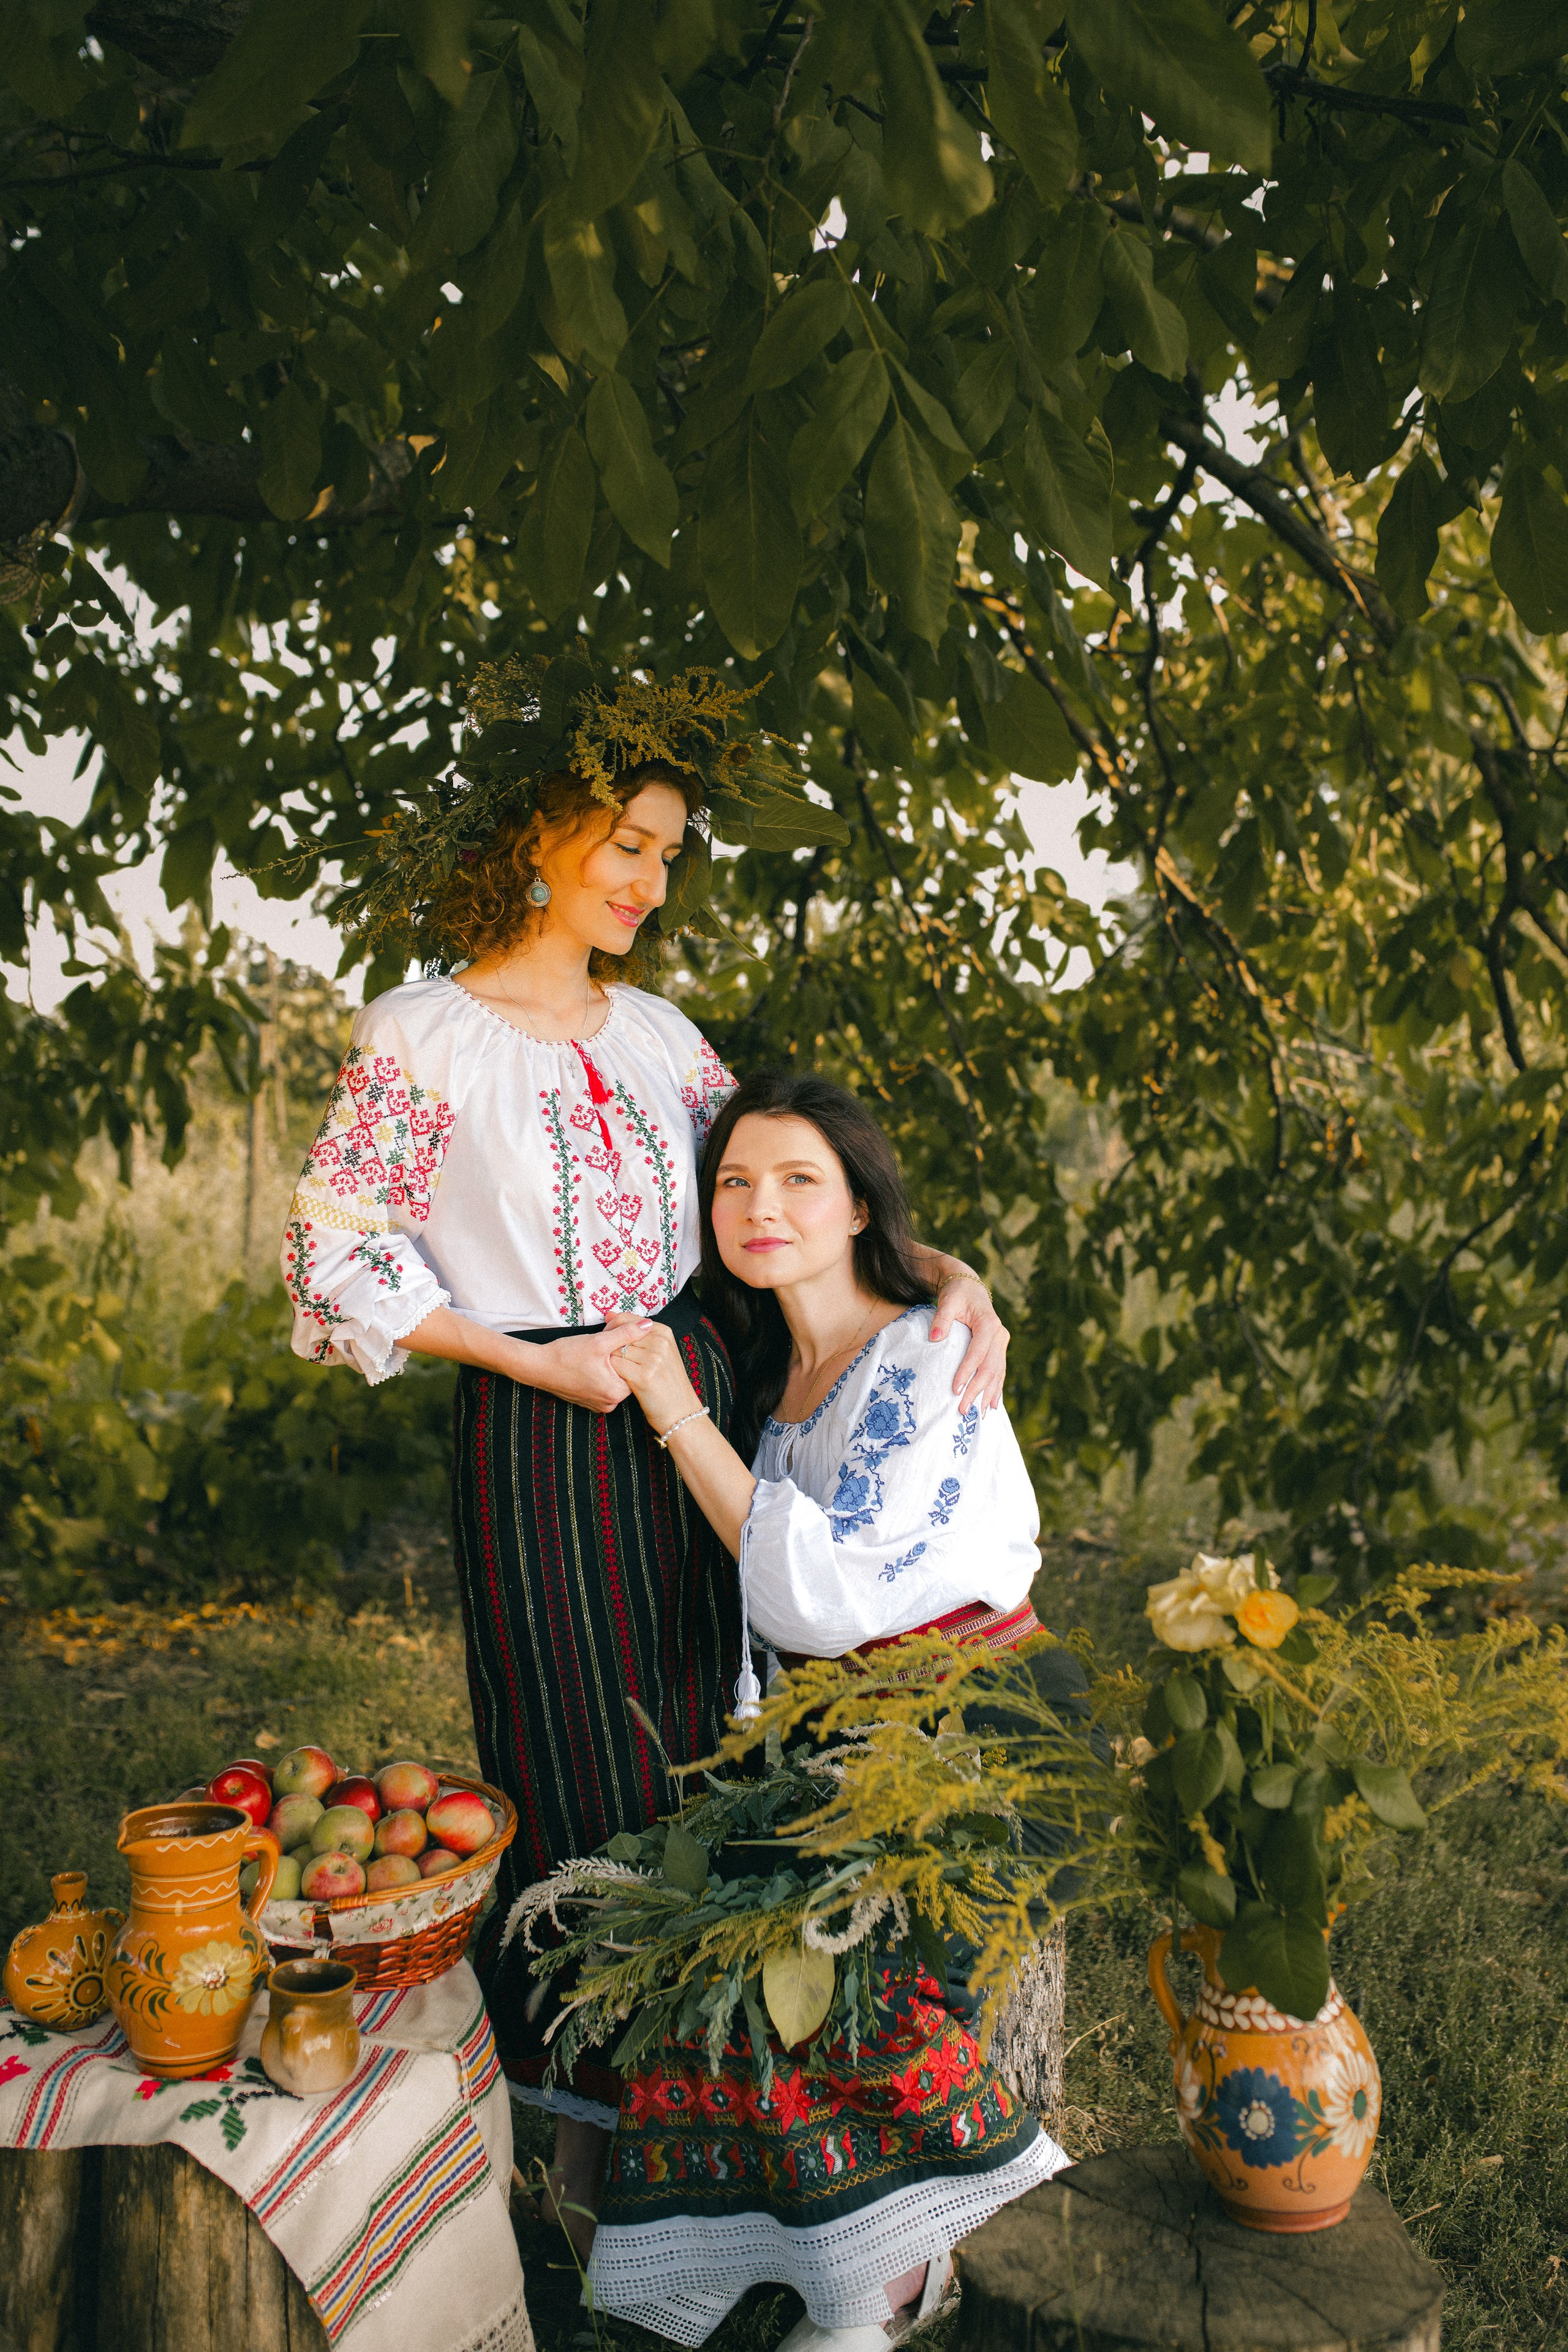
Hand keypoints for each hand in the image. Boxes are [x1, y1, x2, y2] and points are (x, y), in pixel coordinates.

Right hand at [527, 1316, 646, 1410]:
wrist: (537, 1366)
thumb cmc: (565, 1355)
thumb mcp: (599, 1341)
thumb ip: (626, 1333)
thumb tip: (647, 1325)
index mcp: (616, 1393)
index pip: (636, 1368)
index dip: (628, 1349)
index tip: (614, 1341)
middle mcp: (609, 1404)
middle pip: (625, 1374)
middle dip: (619, 1357)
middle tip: (603, 1345)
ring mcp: (598, 1404)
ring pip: (614, 1378)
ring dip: (609, 1364)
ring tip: (594, 1354)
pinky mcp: (589, 1402)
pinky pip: (603, 1385)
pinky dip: (600, 1373)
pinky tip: (589, 1363)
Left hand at [612, 1320, 701, 1435]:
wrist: (680, 1411)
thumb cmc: (665, 1381)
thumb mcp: (659, 1351)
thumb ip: (636, 1333)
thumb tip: (610, 1314)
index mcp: (664, 1332)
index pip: (627, 1319)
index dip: (613, 1331)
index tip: (612, 1343)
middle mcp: (660, 1342)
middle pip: (619, 1335)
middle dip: (611, 1347)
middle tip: (619, 1362)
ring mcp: (653, 1359)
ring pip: (615, 1350)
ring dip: (614, 1362)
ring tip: (626, 1373)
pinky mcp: (644, 1376)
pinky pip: (616, 1366)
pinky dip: (615, 1374)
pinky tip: (624, 1381)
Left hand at [930, 1273, 1008, 1413]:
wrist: (971, 1288)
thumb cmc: (957, 1294)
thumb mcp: (948, 1300)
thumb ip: (942, 1318)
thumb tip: (934, 1337)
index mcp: (989, 1324)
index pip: (978, 1352)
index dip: (967, 1371)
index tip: (956, 1389)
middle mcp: (1000, 1335)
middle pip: (990, 1367)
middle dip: (977, 1390)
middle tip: (963, 1409)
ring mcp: (1001, 1343)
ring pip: (997, 1373)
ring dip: (988, 1395)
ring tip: (978, 1415)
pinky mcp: (998, 1349)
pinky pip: (999, 1372)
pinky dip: (995, 1389)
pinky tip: (992, 1405)